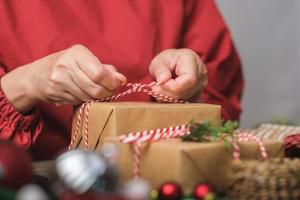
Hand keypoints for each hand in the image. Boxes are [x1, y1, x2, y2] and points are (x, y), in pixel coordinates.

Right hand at [1, 44, 125, 112]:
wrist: (37, 76)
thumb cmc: (67, 66)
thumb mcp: (85, 61)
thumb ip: (105, 69)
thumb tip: (121, 79)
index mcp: (77, 53)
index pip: (99, 73)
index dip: (111, 83)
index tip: (117, 85)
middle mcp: (66, 65)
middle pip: (95, 88)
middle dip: (107, 93)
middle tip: (109, 92)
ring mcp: (59, 80)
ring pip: (88, 97)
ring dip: (96, 98)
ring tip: (95, 92)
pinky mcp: (54, 92)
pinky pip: (78, 101)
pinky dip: (85, 100)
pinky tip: (82, 94)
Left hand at [149, 49, 206, 100]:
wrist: (173, 65)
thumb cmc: (166, 61)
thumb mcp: (158, 62)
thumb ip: (160, 70)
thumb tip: (162, 80)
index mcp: (192, 60)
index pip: (189, 79)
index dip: (173, 86)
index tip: (159, 83)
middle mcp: (201, 73)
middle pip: (187, 91)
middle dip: (168, 94)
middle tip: (155, 88)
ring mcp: (201, 85)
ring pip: (186, 99)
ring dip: (169, 98)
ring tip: (160, 89)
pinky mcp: (198, 94)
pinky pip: (185, 103)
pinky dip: (173, 101)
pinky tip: (167, 94)